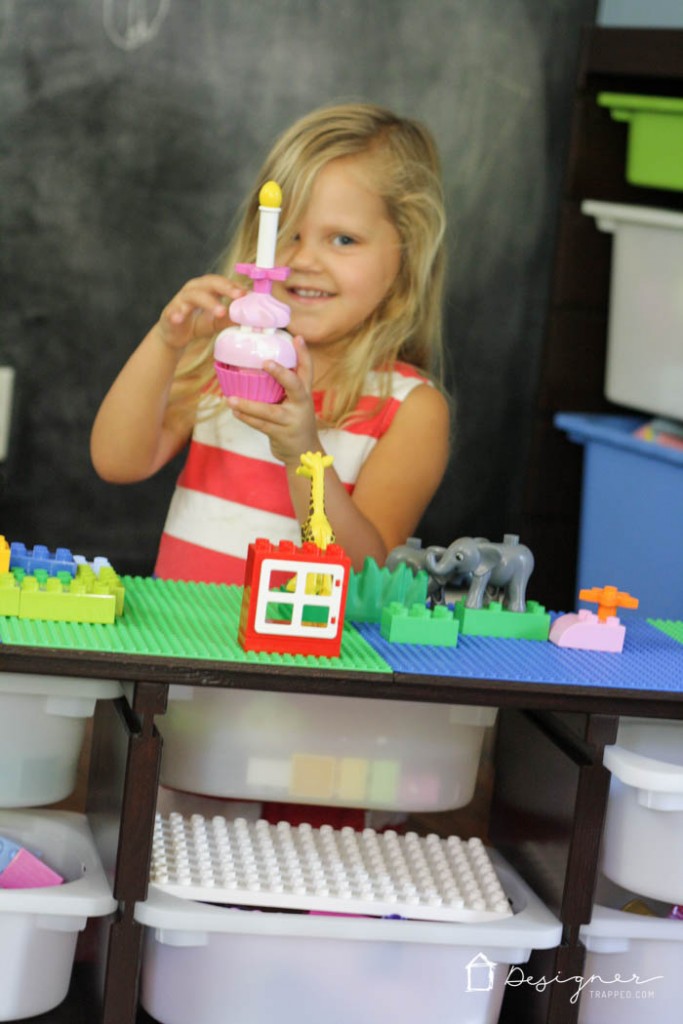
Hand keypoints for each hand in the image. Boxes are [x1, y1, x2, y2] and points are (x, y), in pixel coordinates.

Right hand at [157, 275, 245, 351]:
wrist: (176, 336)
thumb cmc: (198, 323)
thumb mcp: (218, 321)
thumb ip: (231, 317)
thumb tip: (250, 317)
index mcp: (207, 288)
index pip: (222, 282)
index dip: (235, 286)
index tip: (248, 294)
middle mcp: (194, 289)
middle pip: (210, 283)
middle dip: (225, 288)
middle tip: (238, 296)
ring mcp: (181, 300)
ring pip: (194, 295)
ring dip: (208, 302)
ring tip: (220, 312)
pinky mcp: (170, 313)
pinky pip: (173, 312)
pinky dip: (177, 314)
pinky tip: (180, 318)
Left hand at [227, 336, 319, 464]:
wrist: (304, 452)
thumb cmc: (295, 420)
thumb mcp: (296, 401)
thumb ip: (285, 385)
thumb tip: (261, 362)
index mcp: (305, 392)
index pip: (307, 369)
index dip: (303, 353)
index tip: (296, 337)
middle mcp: (302, 404)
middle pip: (295, 385)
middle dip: (281, 373)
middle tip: (266, 362)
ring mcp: (292, 420)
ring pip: (269, 411)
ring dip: (248, 405)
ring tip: (229, 398)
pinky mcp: (281, 434)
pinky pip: (260, 425)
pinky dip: (246, 418)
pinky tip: (234, 411)